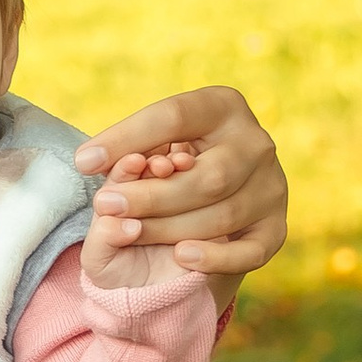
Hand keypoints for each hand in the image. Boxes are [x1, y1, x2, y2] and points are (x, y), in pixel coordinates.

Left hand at [75, 86, 286, 283]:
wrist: (213, 193)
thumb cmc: (172, 159)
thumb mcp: (151, 143)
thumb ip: (128, 148)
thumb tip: (89, 161)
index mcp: (223, 105)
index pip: (175, 117)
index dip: (127, 139)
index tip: (84, 162)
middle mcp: (256, 142)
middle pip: (208, 175)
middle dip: (151, 195)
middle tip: (106, 205)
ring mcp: (272, 186)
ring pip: (223, 215)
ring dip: (170, 228)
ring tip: (128, 231)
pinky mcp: (276, 227)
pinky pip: (252, 250)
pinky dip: (218, 257)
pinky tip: (182, 256)